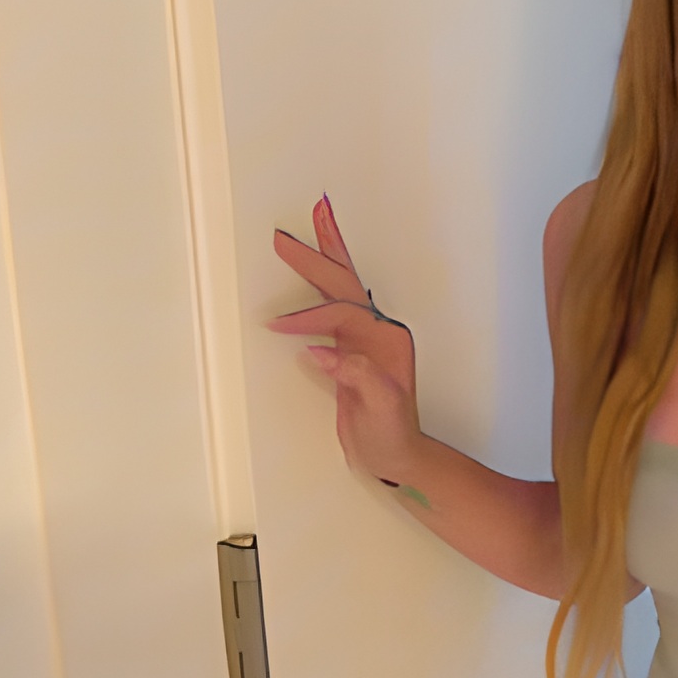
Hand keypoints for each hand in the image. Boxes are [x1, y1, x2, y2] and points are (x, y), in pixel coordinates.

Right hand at [267, 195, 422, 484]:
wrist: (398, 456)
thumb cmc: (392, 435)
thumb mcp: (381, 410)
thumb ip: (358, 377)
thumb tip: (322, 352)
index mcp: (388, 341)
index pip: (345, 315)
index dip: (310, 319)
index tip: (280, 326)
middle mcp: (378, 333)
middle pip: (344, 284)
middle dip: (318, 255)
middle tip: (286, 236)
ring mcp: (364, 338)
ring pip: (342, 288)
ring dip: (326, 256)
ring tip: (316, 222)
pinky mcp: (350, 349)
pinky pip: (332, 308)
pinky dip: (318, 286)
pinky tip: (313, 271)